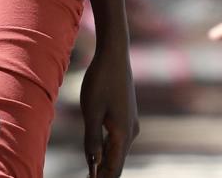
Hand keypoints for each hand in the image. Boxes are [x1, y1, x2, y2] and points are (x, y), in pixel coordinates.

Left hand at [80, 45, 138, 177]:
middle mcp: (130, 131)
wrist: (114, 55)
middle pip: (117, 162)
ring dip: (105, 164)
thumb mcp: (91, 110)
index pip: (114, 168)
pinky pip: (116, 140)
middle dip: (104, 174)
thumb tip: (93, 164)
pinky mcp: (125, 116)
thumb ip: (92, 139)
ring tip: (93, 175)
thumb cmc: (100, 80)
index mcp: (123, 133)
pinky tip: (98, 155)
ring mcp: (130, 124)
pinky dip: (107, 150)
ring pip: (117, 151)